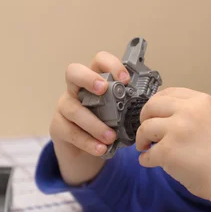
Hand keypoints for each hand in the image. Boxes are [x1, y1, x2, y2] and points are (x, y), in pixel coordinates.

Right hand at [49, 51, 129, 184]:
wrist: (87, 150)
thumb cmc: (106, 125)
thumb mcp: (119, 112)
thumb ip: (129, 104)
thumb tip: (152, 102)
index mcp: (95, 80)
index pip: (99, 61)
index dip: (111, 65)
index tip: (125, 79)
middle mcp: (76, 89)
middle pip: (74, 72)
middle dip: (88, 78)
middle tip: (103, 90)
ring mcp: (65, 106)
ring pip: (74, 109)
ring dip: (94, 124)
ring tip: (110, 137)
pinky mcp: (58, 126)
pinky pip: (71, 132)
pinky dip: (88, 142)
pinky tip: (100, 148)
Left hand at [135, 87, 210, 199]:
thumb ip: (192, 113)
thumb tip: (164, 116)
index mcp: (201, 101)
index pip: (169, 92)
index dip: (156, 103)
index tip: (153, 114)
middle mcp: (188, 110)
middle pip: (152, 106)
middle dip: (144, 118)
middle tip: (146, 131)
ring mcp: (177, 129)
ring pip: (145, 128)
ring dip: (142, 139)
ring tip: (146, 148)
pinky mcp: (168, 150)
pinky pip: (147, 154)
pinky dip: (146, 159)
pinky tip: (151, 162)